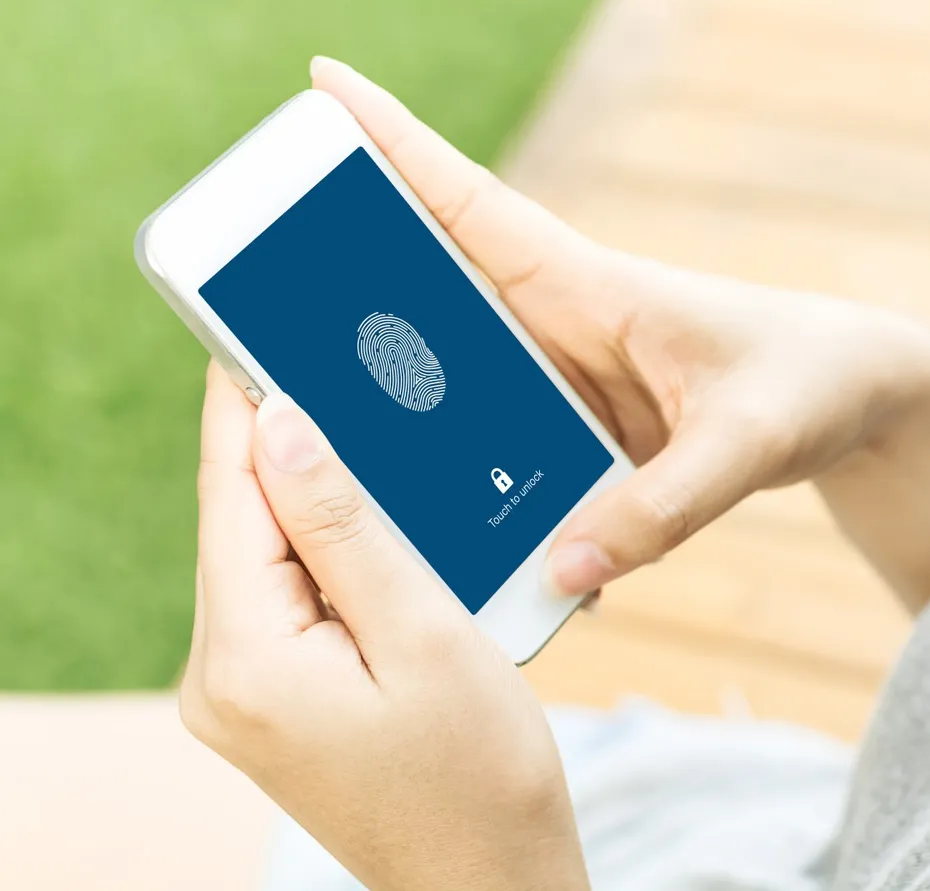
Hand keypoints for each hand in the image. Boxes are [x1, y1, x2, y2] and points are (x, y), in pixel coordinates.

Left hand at [182, 364, 586, 890]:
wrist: (490, 879)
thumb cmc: (478, 773)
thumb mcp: (426, 633)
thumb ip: (346, 526)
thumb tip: (280, 421)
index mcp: (248, 660)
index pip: (233, 492)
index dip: (247, 397)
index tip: (265, 312)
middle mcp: (221, 675)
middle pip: (248, 518)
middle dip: (301, 440)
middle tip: (351, 354)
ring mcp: (244, 692)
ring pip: (275, 553)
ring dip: (329, 496)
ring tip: (386, 430)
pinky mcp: (276, 697)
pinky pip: (295, 594)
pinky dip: (339, 549)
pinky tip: (389, 519)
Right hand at [310, 57, 929, 603]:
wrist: (855, 403)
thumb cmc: (808, 385)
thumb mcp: (747, 445)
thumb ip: (663, 507)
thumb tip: (562, 573)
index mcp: (589, 284)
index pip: (473, 202)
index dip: (397, 143)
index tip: (321, 81)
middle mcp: (560, 320)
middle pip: (427, 282)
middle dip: (340, 270)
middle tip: (238, 279)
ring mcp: (563, 374)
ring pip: (449, 369)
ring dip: (384, 383)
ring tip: (297, 421)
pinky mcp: (579, 425)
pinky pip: (497, 441)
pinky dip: (457, 467)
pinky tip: (424, 521)